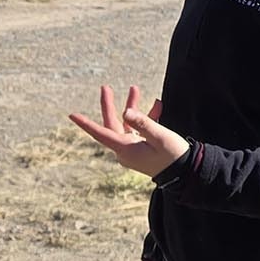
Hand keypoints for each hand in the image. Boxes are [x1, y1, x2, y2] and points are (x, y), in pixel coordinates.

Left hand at [68, 84, 189, 178]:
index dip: (86, 124)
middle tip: (105, 87)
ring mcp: (133, 150)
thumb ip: (142, 122)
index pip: (101, 133)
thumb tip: (126, 112)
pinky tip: (157, 105)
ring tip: (135, 88)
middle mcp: (125, 150)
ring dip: (132, 107)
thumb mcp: (159, 136)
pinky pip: (139, 130)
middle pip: (112, 124)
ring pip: (127, 124)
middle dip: (110, 105)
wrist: (187, 172)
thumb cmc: (174, 155)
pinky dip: (146, 118)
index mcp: (125, 149)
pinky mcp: (142, 149)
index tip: (72, 115)